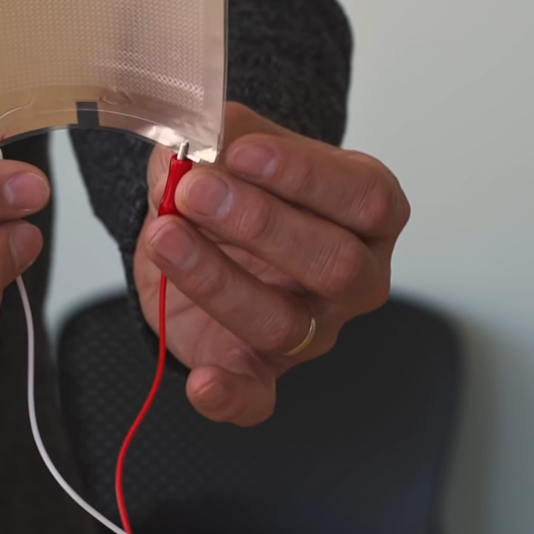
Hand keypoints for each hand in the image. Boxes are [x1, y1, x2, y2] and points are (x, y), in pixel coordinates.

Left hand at [134, 101, 408, 425]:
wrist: (207, 231)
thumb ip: (220, 136)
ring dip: (216, 279)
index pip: (364, 198)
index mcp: (368, 212)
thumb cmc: (241, 186)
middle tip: (194, 190)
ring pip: (284, 323)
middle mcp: (354, 277)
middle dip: (258, 225)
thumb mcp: (232, 147)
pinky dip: (228, 396)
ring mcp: (313, 330)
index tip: (242, 150)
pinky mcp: (261, 370)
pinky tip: (202, 383)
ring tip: (165, 235)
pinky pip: (257, 400)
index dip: (303, 175)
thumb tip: (202, 134)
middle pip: (333, 264)